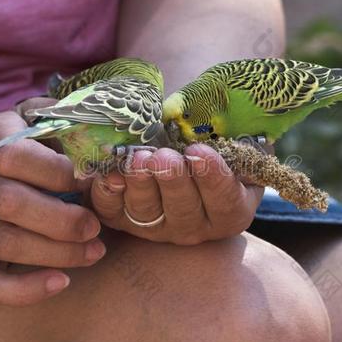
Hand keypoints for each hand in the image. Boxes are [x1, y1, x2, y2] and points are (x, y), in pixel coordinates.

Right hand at [0, 109, 104, 305]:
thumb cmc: (3, 157)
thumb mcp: (23, 125)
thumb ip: (58, 118)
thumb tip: (102, 122)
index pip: (14, 154)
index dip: (56, 171)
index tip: (89, 181)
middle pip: (10, 201)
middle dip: (62, 218)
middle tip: (95, 226)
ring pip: (5, 242)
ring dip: (57, 252)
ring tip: (95, 252)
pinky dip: (25, 290)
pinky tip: (61, 282)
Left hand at [91, 144, 263, 244]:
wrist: (185, 158)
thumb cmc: (216, 148)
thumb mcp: (233, 142)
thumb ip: (228, 134)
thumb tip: (213, 113)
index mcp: (231, 209)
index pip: (225, 200)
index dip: (212, 177)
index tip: (199, 151)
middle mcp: (196, 226)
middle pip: (184, 210)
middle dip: (172, 181)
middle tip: (163, 157)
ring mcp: (159, 227)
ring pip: (147, 213)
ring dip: (140, 185)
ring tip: (137, 158)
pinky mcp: (127, 221)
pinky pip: (114, 211)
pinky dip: (108, 193)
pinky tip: (110, 173)